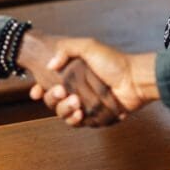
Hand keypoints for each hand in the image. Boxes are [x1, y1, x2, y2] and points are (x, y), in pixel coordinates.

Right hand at [29, 38, 156, 125]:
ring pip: (62, 113)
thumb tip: (50, 65)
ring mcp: (83, 105)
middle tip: (61, 91)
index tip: (35, 91)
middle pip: (52, 101)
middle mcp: (75, 90)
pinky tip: (79, 113)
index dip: (38, 88)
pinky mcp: (92, 118)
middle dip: (52, 98)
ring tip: (76, 102)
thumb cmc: (113, 62)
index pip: (48, 83)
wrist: (134, 80)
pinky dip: (74, 119)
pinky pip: (76, 123)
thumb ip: (66, 49)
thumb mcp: (89, 46)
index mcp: (72, 74)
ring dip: (64, 109)